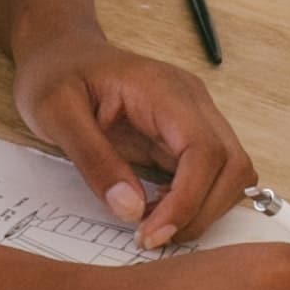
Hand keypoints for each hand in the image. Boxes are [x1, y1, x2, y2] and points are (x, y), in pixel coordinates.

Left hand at [13, 30, 253, 248]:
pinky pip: (212, 176)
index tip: (150, 234)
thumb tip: (131, 209)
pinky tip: (157, 211)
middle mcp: (192, 102)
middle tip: (151, 238)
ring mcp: (194, 118)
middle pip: (233, 165)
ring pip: (232, 174)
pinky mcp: (186, 137)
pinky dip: (195, 203)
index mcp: (163, 89)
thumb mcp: (56, 113)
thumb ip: (93, 159)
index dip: (188, 200)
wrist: (60, 52)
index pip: (204, 150)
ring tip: (152, 224)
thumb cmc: (56, 74)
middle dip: (201, 212)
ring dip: (203, 210)